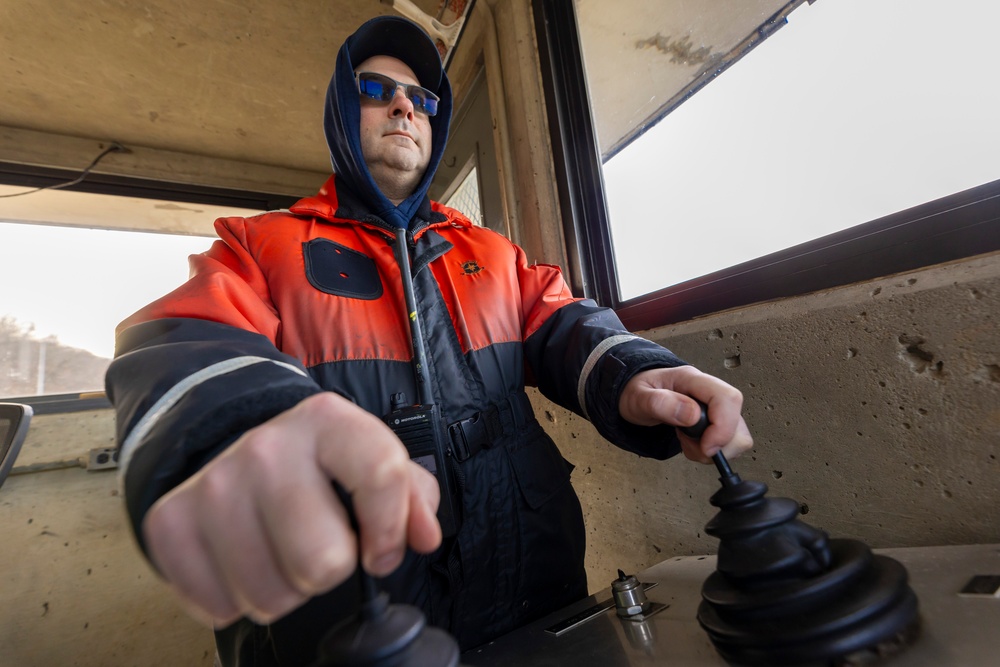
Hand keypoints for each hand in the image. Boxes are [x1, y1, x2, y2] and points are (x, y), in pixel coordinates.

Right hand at [141, 392, 441, 626]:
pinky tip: (243, 560)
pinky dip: (236, 597)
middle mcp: (267, 447)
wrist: (231, 444)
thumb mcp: (372, 461)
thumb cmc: (316, 465)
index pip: (381, 475)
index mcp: (327, 422)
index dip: (390, 530)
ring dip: (284, 589)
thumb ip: (412, 498)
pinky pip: (219, 606)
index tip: (381, 550)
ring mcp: (213, 485)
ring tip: (280, 552)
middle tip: (319, 545)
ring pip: (271, 595)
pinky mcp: (170, 523)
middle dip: (330, 569)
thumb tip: (423, 536)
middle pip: (322, 562)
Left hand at [618, 366, 752, 462]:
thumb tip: (691, 415)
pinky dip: (710, 452)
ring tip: (686, 441)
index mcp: (692, 380)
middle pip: (738, 422)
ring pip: (737, 437)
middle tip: (688, 442)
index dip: (724, 427)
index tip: (706, 447)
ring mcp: (715, 408)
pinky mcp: (716, 422)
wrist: (636, 395)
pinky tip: (690, 442)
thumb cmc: (637, 392)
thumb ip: (660, 403)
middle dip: (717, 444)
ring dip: (713, 450)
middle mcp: (709, 392)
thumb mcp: (638, 398)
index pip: (728, 398)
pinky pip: (727, 444)